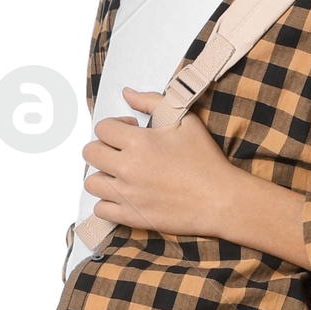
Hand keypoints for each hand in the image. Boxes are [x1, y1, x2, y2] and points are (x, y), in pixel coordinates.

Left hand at [81, 89, 237, 239]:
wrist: (221, 200)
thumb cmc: (205, 159)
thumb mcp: (185, 120)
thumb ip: (152, 102)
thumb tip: (126, 93)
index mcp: (139, 142)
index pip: (102, 128)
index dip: (115, 126)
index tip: (131, 132)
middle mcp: (128, 168)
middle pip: (90, 153)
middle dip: (103, 148)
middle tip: (122, 152)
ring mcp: (128, 195)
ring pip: (91, 182)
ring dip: (103, 175)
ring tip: (120, 175)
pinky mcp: (132, 216)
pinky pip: (100, 209)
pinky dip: (107, 202)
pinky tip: (123, 196)